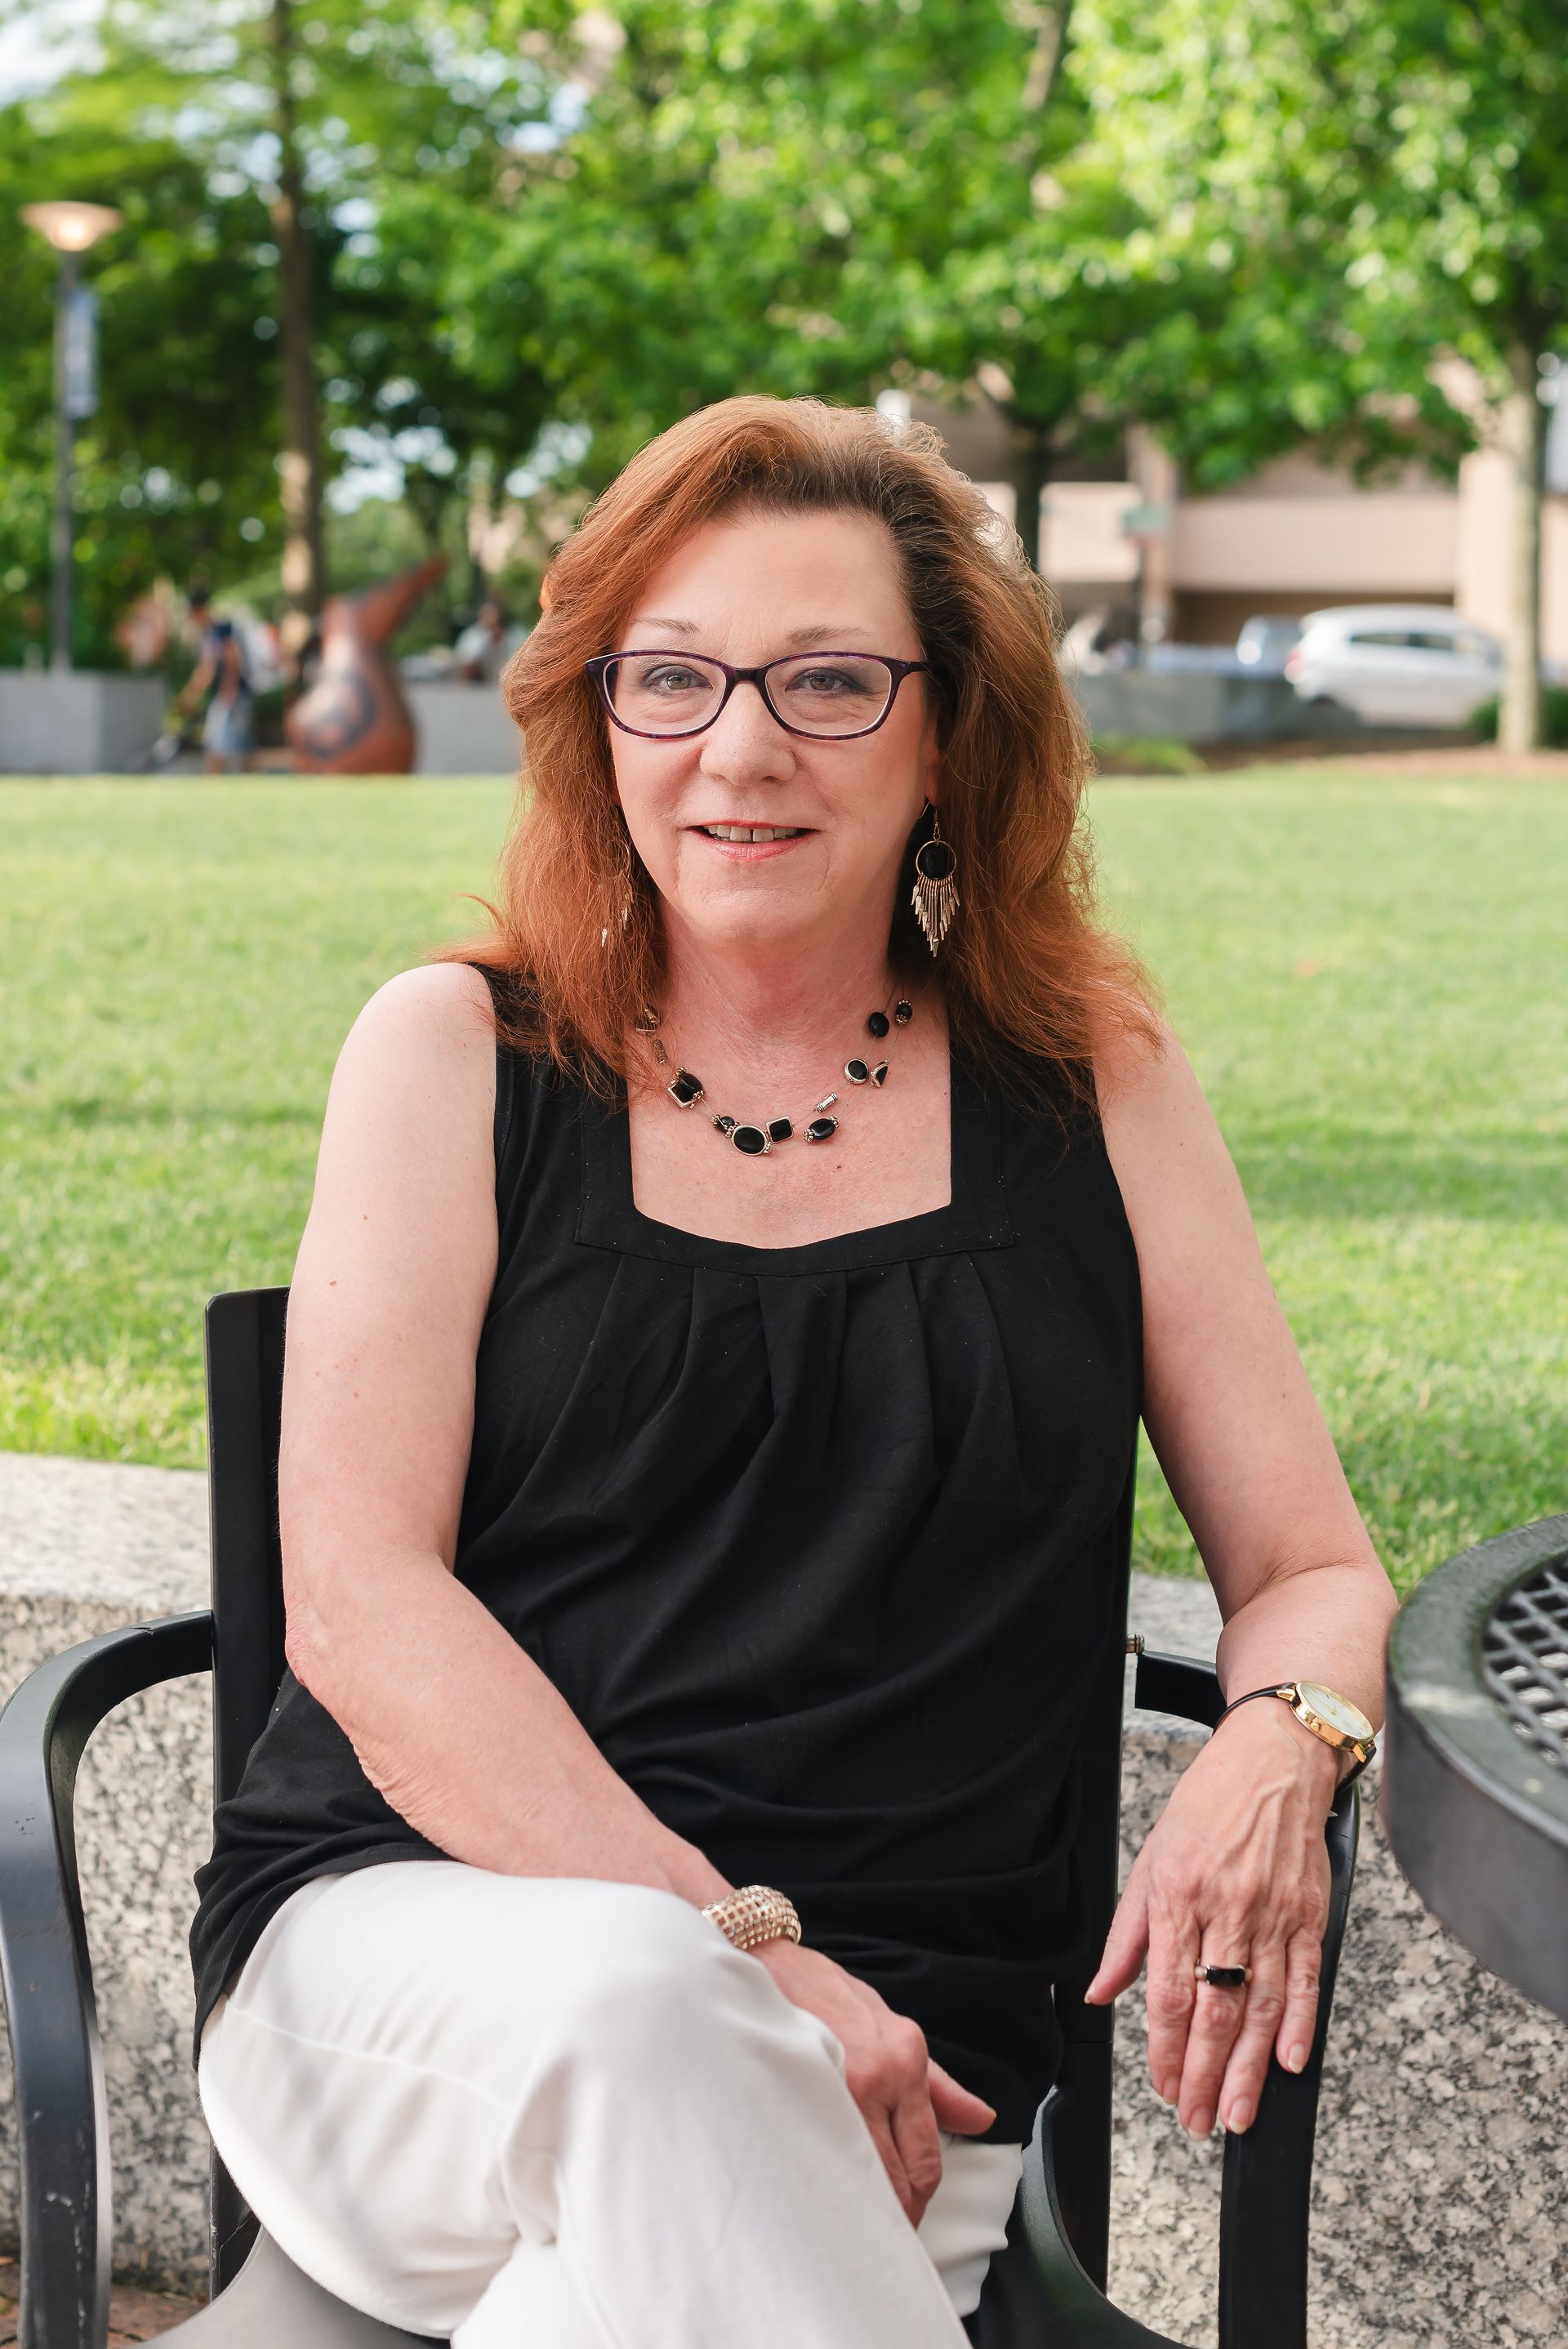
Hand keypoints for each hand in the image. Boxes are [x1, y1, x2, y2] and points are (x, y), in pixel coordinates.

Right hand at [753, 1937, 996, 2227]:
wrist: (762, 1960)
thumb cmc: (824, 1992)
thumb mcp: (890, 2025)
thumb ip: (937, 2084)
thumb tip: (982, 2120)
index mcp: (905, 2059)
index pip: (925, 2160)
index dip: (917, 2203)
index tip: (904, 2220)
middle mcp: (878, 2074)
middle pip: (898, 2180)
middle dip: (893, 2219)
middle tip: (878, 2236)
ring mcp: (835, 2085)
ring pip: (861, 2178)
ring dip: (859, 2208)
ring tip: (848, 2223)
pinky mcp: (794, 2089)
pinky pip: (818, 2158)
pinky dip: (823, 2183)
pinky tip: (815, 2194)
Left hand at [1083, 1702, 1336, 2137]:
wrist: (1274, 1759)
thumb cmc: (1208, 1804)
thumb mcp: (1150, 1857)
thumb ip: (1127, 1935)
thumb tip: (1098, 1991)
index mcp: (1178, 1895)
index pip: (1168, 1991)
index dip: (1165, 2049)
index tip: (1163, 2088)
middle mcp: (1226, 1909)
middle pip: (1215, 2010)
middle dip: (1206, 2076)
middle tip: (1199, 2123)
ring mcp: (1273, 1914)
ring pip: (1261, 2007)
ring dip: (1251, 2069)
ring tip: (1239, 2113)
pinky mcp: (1310, 1913)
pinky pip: (1306, 1978)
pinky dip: (1300, 2025)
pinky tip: (1291, 2063)